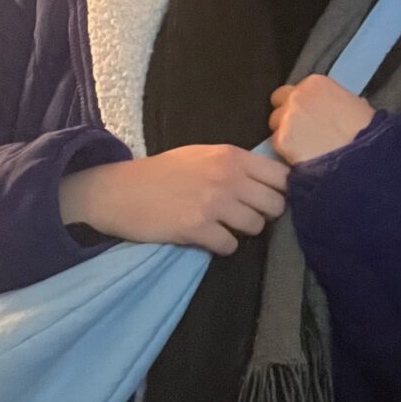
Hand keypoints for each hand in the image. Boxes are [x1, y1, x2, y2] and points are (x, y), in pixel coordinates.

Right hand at [59, 147, 289, 254]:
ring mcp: (214, 203)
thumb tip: (272, 181)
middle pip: (275, 205)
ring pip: (256, 227)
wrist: (119, 191)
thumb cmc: (163, 172)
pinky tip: (207, 238)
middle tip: (245, 215)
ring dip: (242, 231)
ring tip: (222, 225)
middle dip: (264, 214)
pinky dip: (221, 246)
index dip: (280, 191)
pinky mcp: (197, 229)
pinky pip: (230, 246)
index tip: (267, 198)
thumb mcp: (203, 155)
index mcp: (232, 156)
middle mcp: (228, 177)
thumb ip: (236, 165)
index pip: (282, 176)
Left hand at [268, 76, 372, 164]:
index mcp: (316, 84)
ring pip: (275, 124)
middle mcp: (297, 96)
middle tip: (302, 130)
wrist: (362, 157)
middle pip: (279, 102)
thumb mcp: (355, 105)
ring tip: (304, 147)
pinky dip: (287, 151)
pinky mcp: (281, 140)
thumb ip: (335, 100)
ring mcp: (287, 118)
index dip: (303, 104)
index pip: (296, 89)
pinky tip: (303, 157)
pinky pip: (276, 144)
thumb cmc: (367, 131)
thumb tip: (333, 107)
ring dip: (286, 133)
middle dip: (288, 114)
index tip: (310, 115)